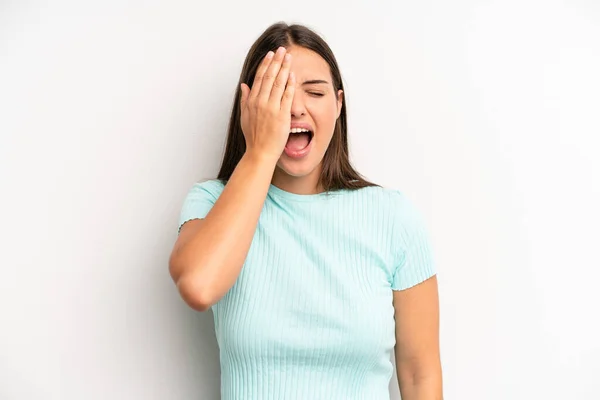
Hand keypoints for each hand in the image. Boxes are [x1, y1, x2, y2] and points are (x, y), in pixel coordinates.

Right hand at [240, 46, 295, 161]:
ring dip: (284, 68)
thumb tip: (243, 85)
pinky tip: (293, 75)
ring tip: (289, 57)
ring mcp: (271, 108)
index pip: (259, 78)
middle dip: (276, 61)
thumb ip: (245, 99)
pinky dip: (290, 85)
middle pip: (269, 77)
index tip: (270, 54)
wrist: (260, 152)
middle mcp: (260, 102)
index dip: (265, 64)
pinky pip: (287, 97)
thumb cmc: (253, 137)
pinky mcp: (282, 116)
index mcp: (252, 101)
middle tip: (282, 49)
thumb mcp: (244, 116)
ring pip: (278, 83)